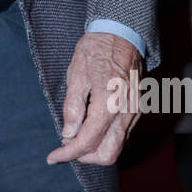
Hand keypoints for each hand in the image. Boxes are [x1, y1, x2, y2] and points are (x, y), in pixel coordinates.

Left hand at [47, 32, 141, 166]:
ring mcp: (134, 112)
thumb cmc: (95, 51)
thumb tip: (68, 134)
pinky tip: (91, 128)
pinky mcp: (138, 109)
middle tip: (66, 148)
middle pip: (107, 154)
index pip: (87, 141)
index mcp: (108, 104)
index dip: (68, 153)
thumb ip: (73, 108)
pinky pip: (123, 135)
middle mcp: (126, 113)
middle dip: (85, 157)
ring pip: (117, 147)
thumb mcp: (76, 76)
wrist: (121, 34)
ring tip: (76, 137)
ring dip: (96, 150)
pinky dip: (106, 139)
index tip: (53, 157)